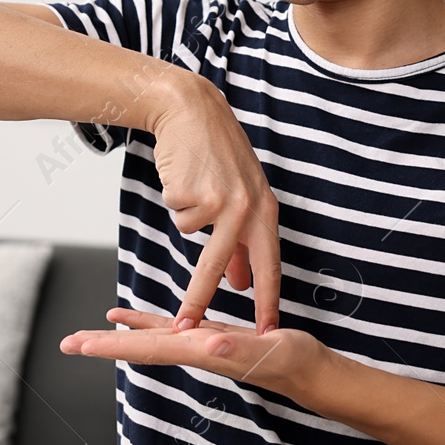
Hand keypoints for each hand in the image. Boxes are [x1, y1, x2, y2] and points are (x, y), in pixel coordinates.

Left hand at [59, 308, 324, 397]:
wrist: (308, 370)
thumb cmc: (292, 362)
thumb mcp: (267, 352)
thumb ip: (238, 350)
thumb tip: (209, 345)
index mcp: (199, 352)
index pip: (146, 348)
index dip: (111, 346)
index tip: (81, 346)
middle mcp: (192, 351)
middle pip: (137, 347)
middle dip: (101, 345)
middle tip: (67, 343)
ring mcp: (197, 344)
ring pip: (147, 338)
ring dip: (116, 336)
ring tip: (87, 333)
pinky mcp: (206, 335)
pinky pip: (165, 326)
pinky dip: (143, 321)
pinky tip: (126, 316)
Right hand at [148, 76, 280, 333]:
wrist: (192, 110)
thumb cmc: (217, 155)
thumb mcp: (241, 196)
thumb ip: (242, 241)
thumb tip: (238, 284)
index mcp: (266, 211)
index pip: (269, 265)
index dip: (266, 301)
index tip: (267, 334)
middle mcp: (246, 208)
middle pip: (219, 266)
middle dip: (199, 300)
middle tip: (188, 329)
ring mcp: (218, 201)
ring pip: (190, 235)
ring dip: (187, 213)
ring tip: (196, 182)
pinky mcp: (190, 192)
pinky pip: (176, 214)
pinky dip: (175, 198)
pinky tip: (185, 174)